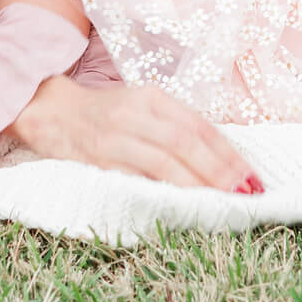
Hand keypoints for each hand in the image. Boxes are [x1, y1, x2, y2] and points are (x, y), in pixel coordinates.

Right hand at [10, 75, 263, 193]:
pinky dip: (160, 191)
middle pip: (185, 142)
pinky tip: (179, 204)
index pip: (199, 125)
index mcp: (153, 97)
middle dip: (218, 170)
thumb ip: (176, 126)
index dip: (227, 151)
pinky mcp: (98, 159)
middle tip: (243, 192)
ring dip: (194, 184)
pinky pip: (135, 177)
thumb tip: (220, 159)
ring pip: (162, 161)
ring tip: (219, 201)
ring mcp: (116, 136)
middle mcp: (136, 112)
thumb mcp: (143, 107)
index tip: (250, 175)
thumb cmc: (107, 113)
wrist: (52, 112)